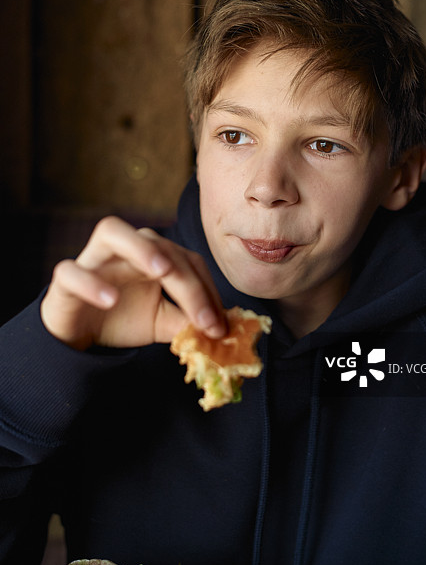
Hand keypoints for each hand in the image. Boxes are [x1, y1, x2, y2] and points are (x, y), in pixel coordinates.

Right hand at [40, 216, 225, 350]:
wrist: (78, 333)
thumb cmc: (122, 317)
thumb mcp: (163, 323)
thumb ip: (189, 320)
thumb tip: (222, 328)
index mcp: (153, 254)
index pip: (187, 260)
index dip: (207, 290)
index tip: (220, 325)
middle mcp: (125, 248)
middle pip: (159, 246)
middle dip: (187, 283)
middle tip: (204, 319)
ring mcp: (93, 259)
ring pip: (111, 231)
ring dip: (139, 247)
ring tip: (162, 271)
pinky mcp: (65, 279)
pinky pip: (72, 271)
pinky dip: (91, 282)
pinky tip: (111, 300)